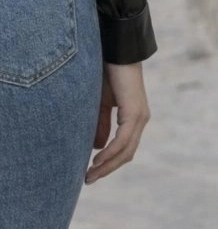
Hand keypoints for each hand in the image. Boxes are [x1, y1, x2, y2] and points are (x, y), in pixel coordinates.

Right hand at [85, 61, 151, 183]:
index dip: (108, 162)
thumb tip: (97, 147)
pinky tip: (97, 159)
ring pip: (126, 150)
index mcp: (133, 117)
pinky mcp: (134, 113)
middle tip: (88, 179)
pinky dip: (110, 152)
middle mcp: (140, 120)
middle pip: (126, 154)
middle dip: (107, 169)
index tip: (90, 171)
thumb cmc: (106, 71)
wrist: (114, 49)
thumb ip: (100, 123)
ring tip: (90, 173)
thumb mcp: (100, 102)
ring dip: (108, 165)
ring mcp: (139, 117)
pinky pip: (123, 140)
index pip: (123, 148)